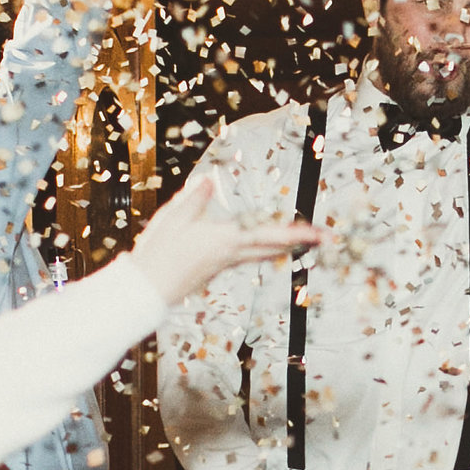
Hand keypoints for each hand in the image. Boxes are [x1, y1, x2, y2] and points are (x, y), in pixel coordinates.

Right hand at [126, 168, 321, 306]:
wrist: (145, 290)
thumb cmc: (158, 253)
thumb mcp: (173, 217)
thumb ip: (195, 197)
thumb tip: (211, 178)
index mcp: (225, 240)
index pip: (271, 234)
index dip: (299, 233)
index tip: (322, 234)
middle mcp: (231, 255)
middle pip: (274, 247)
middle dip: (301, 242)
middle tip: (325, 238)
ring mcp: (224, 266)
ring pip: (263, 254)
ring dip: (284, 246)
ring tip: (302, 241)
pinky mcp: (216, 271)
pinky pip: (248, 258)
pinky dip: (264, 250)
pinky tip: (264, 248)